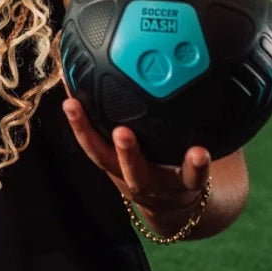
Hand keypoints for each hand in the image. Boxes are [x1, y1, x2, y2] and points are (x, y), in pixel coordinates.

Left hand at [62, 88, 271, 218]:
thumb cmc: (198, 166)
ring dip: (86, 133)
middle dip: (130, 158)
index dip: (194, 169)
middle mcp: (150, 184)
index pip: (191, 179)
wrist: (173, 207)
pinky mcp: (103, 161)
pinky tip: (64, 81)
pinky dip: (75, 115)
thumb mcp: (222, 150)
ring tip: (73, 104)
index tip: (200, 152)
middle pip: (138, 176)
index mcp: (181, 183)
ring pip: (100, 159)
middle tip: (123, 132)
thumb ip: (240, 120)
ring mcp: (122, 175)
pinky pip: (86, 138)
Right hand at [62, 98, 208, 216]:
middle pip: (118, 164)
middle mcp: (132, 175)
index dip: (78, 124)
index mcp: (113, 162)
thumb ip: (108, 109)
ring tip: (154, 141)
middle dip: (118, 149)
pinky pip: (193, 177)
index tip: (69, 103)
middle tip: (120, 131)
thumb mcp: (121, 142)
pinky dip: (197, 164)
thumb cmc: (141, 160)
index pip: (90, 142)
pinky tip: (201, 150)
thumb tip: (89, 66)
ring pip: (152, 173)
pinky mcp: (186, 186)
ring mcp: (158, 183)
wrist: (170, 204)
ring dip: (156, 161)